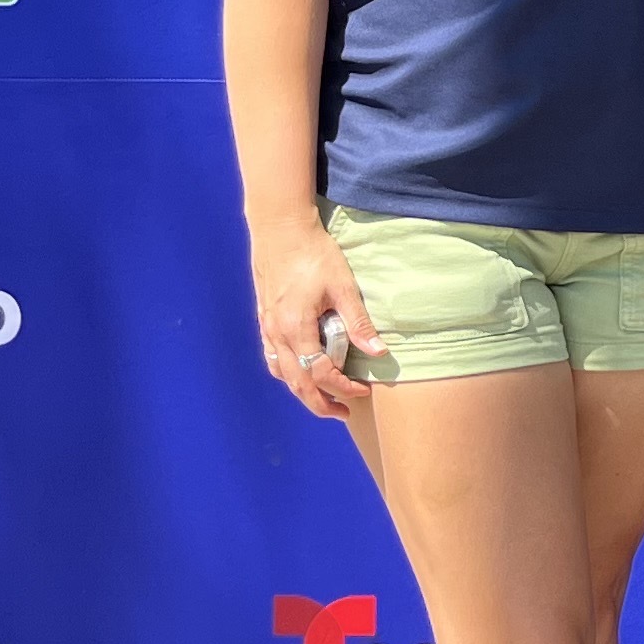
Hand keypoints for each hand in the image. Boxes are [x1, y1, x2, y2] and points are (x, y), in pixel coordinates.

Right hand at [250, 215, 375, 419]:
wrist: (280, 230)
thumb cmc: (315, 254)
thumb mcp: (344, 286)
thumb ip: (359, 323)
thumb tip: (379, 352)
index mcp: (296, 328)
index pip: (319, 373)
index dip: (342, 387)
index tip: (363, 391)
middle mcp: (277, 333)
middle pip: (296, 383)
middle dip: (319, 403)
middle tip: (343, 413)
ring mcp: (267, 327)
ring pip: (281, 372)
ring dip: (302, 391)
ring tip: (324, 399)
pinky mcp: (264, 319)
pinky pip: (272, 356)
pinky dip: (287, 372)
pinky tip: (300, 372)